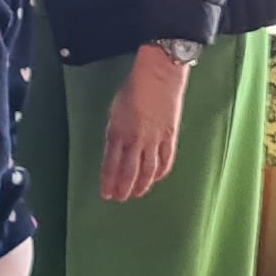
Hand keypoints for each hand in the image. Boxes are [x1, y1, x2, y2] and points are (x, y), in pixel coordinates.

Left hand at [100, 44, 188, 203]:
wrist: (159, 76)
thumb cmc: (133, 88)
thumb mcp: (115, 111)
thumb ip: (115, 132)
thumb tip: (116, 148)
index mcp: (118, 132)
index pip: (111, 164)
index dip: (108, 181)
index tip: (106, 194)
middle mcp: (135, 140)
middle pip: (128, 172)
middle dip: (123, 188)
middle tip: (120, 199)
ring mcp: (154, 140)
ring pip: (147, 170)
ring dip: (141, 185)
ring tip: (136, 194)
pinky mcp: (170, 137)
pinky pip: (165, 160)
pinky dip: (159, 173)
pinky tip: (155, 179)